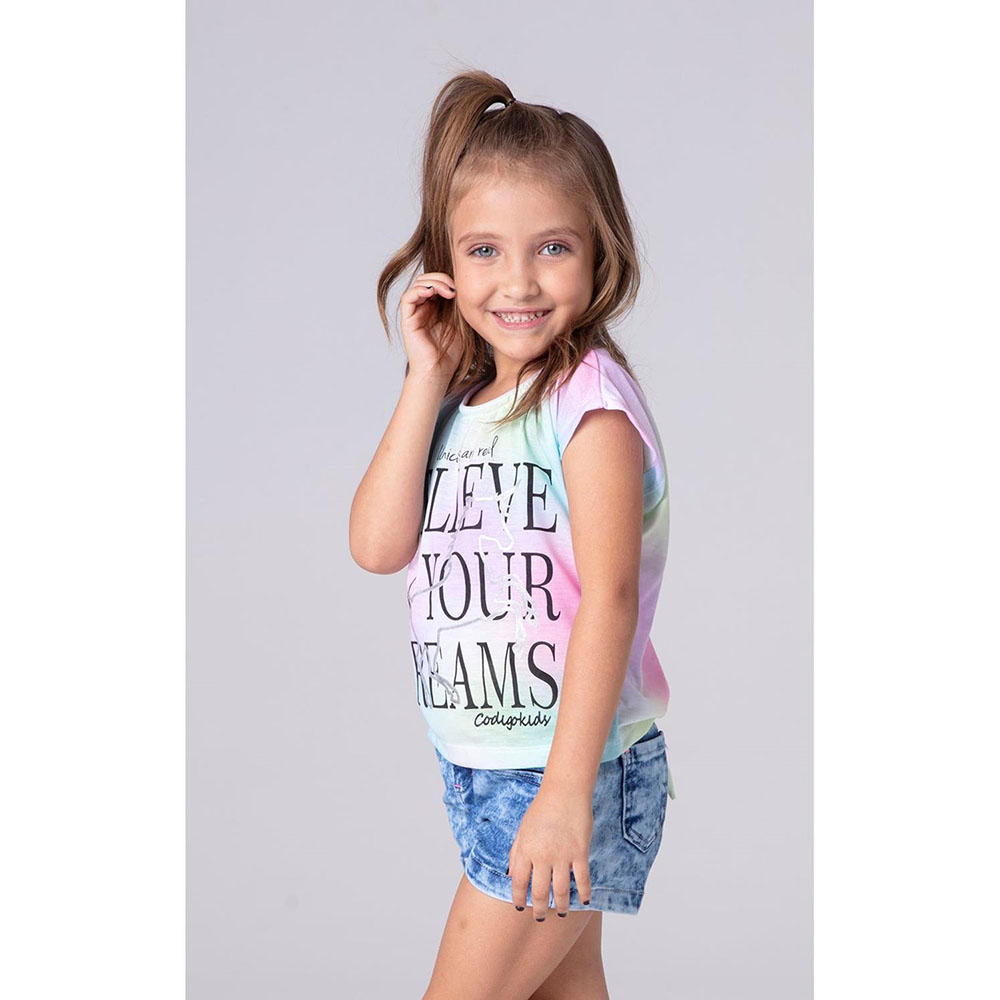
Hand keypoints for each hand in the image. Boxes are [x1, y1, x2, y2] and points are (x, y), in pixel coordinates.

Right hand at [400, 271, 462, 385]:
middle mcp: (423, 308)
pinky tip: (432, 292)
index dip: (448, 280)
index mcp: (435, 307)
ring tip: (448, 291)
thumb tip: (462, 285)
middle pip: (427, 279)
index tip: (462, 288)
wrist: (439, 371)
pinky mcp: (407, 319)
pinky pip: (408, 297)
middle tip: (455, 288)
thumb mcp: (459, 323)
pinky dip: (419, 290)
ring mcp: (414, 313)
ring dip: (433, 282)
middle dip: (441, 278)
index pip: (437, 282)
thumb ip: (458, 305)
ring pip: (418, 284)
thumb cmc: (450, 353)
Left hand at [508, 786, 592, 920]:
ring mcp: (562, 855)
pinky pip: (582, 878)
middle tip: (540, 918)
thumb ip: (515, 853)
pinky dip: (584, 892)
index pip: (518, 882)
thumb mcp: (522, 829)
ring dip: (561, 905)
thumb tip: (509, 875)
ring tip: (561, 913)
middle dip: (539, 909)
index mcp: (525, 849)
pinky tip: (584, 900)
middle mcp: (542, 855)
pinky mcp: (580, 852)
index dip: (518, 898)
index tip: (520, 907)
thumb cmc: (542, 809)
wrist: (564, 791)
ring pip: (561, 890)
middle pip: (540, 891)